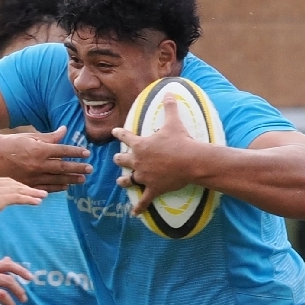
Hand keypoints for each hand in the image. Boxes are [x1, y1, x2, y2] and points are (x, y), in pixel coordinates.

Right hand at [0, 127, 91, 189]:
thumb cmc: (11, 143)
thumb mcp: (30, 137)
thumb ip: (49, 136)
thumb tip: (65, 130)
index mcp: (39, 149)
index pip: (63, 151)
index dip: (76, 152)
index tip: (87, 153)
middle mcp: (37, 164)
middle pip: (63, 167)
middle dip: (78, 168)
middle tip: (90, 169)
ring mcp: (32, 176)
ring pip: (57, 179)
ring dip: (71, 179)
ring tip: (82, 179)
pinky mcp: (27, 184)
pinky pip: (46, 187)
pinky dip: (57, 187)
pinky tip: (66, 186)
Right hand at [0, 178, 45, 225]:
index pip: (4, 182)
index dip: (15, 186)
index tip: (23, 189)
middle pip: (14, 183)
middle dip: (27, 188)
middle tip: (38, 191)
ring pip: (19, 189)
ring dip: (33, 193)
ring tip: (43, 196)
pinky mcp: (0, 198)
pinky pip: (19, 198)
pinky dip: (29, 199)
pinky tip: (37, 202)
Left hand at [113, 94, 205, 212]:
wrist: (190, 161)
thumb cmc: (180, 141)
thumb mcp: (174, 121)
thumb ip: (170, 106)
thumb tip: (169, 91)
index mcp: (140, 144)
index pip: (125, 137)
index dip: (119, 134)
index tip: (114, 132)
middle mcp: (138, 161)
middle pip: (123, 160)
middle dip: (120, 159)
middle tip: (118, 159)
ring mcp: (144, 176)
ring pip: (129, 180)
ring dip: (125, 181)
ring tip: (121, 181)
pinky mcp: (153, 189)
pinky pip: (144, 200)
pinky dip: (139, 207)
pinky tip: (134, 213)